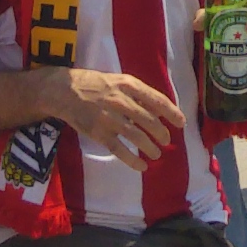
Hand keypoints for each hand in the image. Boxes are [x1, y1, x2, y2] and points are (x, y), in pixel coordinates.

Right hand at [55, 67, 183, 162]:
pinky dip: (132, 160)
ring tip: (156, 154)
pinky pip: (119, 149)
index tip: (181, 123)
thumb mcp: (118, 80)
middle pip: (149, 121)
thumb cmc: (95, 84)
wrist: (65, 90)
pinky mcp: (99, 133)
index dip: (171, 113)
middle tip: (166, 141)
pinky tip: (141, 166)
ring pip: (137, 136)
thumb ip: (137, 93)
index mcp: (128, 85)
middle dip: (161, 133)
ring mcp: (109, 118)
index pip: (156, 100)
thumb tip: (158, 108)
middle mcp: (121, 101)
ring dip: (150, 148)